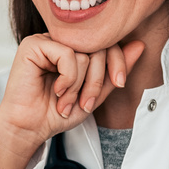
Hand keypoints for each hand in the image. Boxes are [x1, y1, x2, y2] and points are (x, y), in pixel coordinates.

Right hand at [0, 33, 144, 168]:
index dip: (118, 62)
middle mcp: (61, 40)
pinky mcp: (33, 45)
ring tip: (66, 101)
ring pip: (84, 54)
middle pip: (98, 47)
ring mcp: (47, 40)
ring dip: (79, 86)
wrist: (29, 127)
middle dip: (97, 80)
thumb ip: (114, 71)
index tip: (118, 83)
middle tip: (85, 103)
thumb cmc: (55, 112)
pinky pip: (67, 55)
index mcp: (75, 48)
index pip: (108, 42)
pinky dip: (68, 78)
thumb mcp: (94, 94)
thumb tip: (139, 45)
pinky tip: (56, 90)